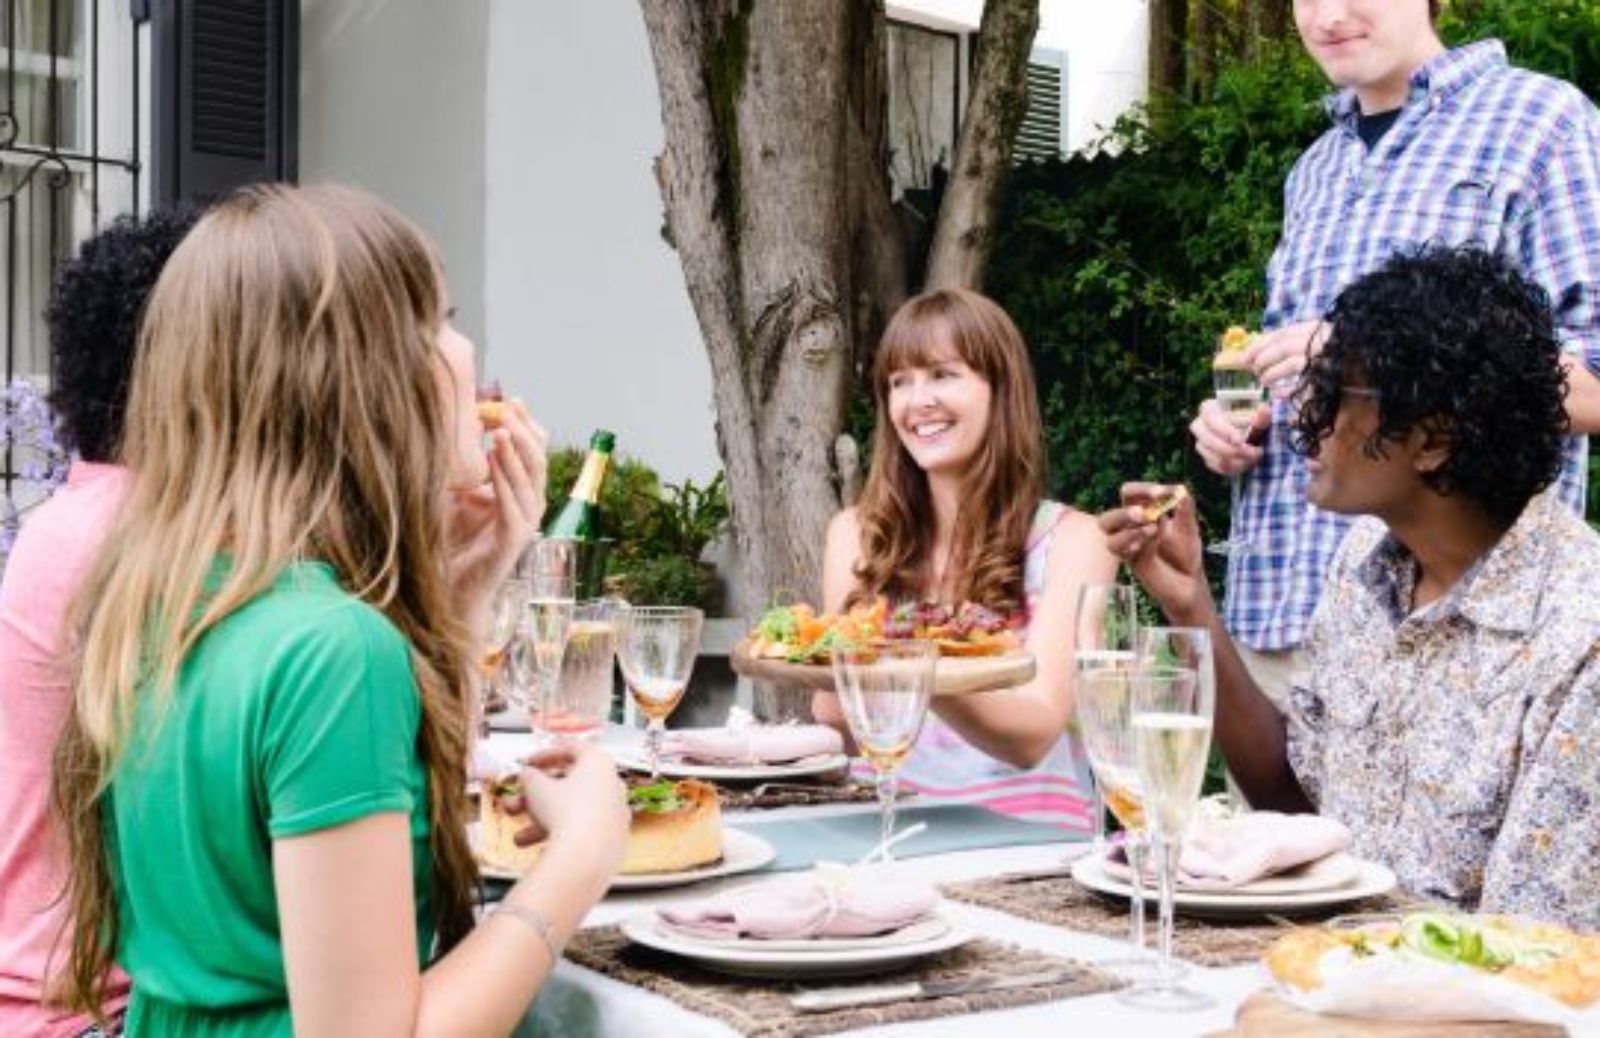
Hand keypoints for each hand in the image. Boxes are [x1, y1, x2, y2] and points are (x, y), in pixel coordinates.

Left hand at [445, 400, 548, 631]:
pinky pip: (514, 503)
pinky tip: (493, 460)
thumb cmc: (451, 538)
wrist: (449, 585)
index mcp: (520, 491)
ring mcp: (525, 522)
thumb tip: (460, 423)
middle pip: (538, 459)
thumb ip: (467, 463)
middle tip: (506, 408)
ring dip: (516, 451)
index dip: (527, 425)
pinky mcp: (514, 538)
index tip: (511, 400)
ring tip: (500, 427)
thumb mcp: (458, 489)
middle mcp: (528, 504)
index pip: (534, 451)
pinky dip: (505, 479)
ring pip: (531, 479)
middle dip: (523, 431)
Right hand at [514, 744, 628, 874]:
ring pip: (573, 811)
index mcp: (599, 763)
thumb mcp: (536, 788)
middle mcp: (613, 785)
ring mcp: (616, 814)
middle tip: (516, 804)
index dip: (544, 755)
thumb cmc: (565, 814)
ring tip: (519, 838)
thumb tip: (526, 775)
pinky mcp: (615, 839)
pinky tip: (540, 849)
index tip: (527, 764)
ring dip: (542, 822)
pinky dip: (562, 836)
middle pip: (569, 786)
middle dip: (536, 797)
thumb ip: (529, 776)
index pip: (571, 749)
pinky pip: (584, 831)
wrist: (585, 857)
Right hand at [1096, 482, 1212, 623]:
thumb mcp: (1189, 527)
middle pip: (1109, 514)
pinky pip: (1120, 549)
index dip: (1142, 489)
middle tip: (1144, 512)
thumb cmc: (1185, 552)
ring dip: (1126, 525)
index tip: (1161, 492)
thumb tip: (1181, 490)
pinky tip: (1150, 539)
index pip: (1129, 493)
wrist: (1190, 581)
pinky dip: (1134, 539)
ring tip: (1152, 527)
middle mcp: (1129, 527)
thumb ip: (1185, 509)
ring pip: (1107, 530)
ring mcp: (1127, 545)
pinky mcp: (1131, 560)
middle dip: (1125, 510)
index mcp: (1141, 512)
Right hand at [1190, 398, 1268, 475]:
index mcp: (1209, 409)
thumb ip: (1261, 415)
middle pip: (1209, 441)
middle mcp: (1200, 426)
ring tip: (1255, 457)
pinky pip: (1218, 467)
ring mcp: (1201, 443)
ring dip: (1237, 461)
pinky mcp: (1207, 458)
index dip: (1224, 431)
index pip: (1210, 420)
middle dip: (1232, 450)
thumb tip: (1264, 410)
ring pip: (1213, 456)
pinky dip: (1234, 468)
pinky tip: (1248, 463)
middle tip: (1255, 452)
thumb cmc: (1251, 419)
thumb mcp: (1257, 416)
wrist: (1250, 432)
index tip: (1240, 440)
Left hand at [1243, 320, 1326, 398]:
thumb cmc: (1333, 355)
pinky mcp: (1333, 376)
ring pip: (1294, 362)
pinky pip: (1306, 384)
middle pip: (1284, 346)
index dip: (1259, 345)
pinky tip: (1277, 396)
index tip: (1244, 356)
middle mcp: (1323, 339)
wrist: (1364, 366)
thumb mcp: (1311, 341)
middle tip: (1252, 370)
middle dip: (1263, 358)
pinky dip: (1289, 390)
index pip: (1282, 334)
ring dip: (1274, 373)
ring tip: (1264, 381)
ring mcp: (1329, 357)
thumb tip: (1256, 350)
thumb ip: (1289, 342)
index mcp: (1316, 328)